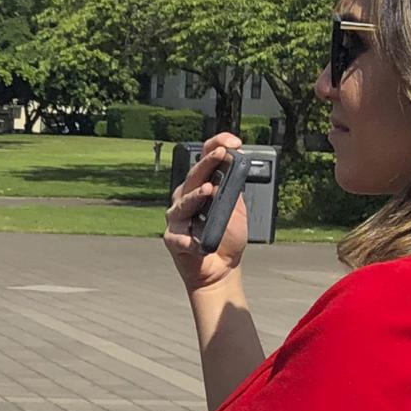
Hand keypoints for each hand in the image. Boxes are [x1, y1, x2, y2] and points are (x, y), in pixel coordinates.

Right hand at [163, 134, 247, 290]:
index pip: (205, 159)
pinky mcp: (173, 239)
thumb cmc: (225, 237)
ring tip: (208, 191)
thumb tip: (237, 167)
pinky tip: (198, 241)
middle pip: (194, 175)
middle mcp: (186, 197)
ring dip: (196, 196)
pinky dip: (190, 239)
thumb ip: (232, 189)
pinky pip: (179, 236)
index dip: (217, 145)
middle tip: (221, 153)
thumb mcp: (235, 208)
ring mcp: (178, 218)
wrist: (221, 268)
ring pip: (184, 202)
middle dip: (208, 162)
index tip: (233, 142)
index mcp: (201, 186)